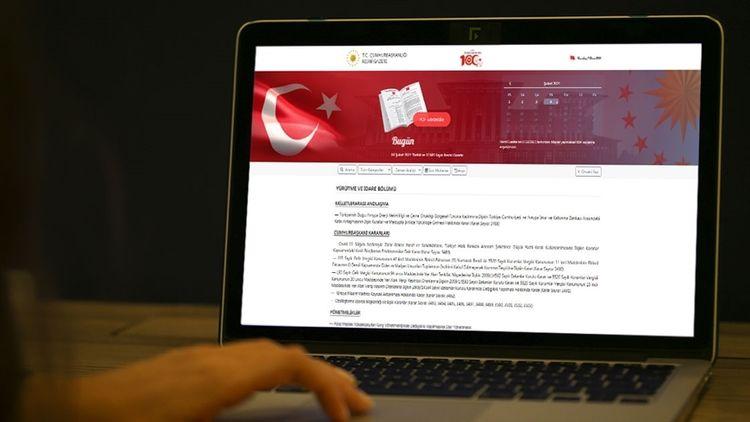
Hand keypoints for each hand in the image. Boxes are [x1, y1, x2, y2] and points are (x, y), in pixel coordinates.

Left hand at [26, 339, 372, 420]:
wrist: (79, 409)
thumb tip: (278, 417)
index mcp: (221, 376)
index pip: (292, 366)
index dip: (327, 385)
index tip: (345, 412)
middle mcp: (217, 359)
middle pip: (287, 353)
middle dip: (328, 375)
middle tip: (358, 397)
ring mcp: (204, 357)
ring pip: (268, 351)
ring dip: (304, 369)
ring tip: (329, 387)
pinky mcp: (193, 363)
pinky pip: (248, 357)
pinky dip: (277, 368)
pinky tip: (279, 383)